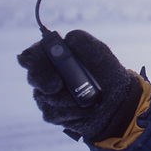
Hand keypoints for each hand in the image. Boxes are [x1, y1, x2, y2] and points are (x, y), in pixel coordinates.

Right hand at [18, 30, 141, 141]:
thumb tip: (69, 37)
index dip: (34, 56)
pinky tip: (85, 108)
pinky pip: (54, 113)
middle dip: (44, 80)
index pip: (34, 53)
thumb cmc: (106, 72)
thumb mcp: (100, 53)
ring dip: (67, 98)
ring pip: (44, 97)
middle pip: (34, 76)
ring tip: (87, 97)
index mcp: (55, 56)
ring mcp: (47, 94)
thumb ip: (84, 42)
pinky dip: (72, 111)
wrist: (116, 100)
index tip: (46, 61)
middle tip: (57, 85)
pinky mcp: (52, 112)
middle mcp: (47, 74)